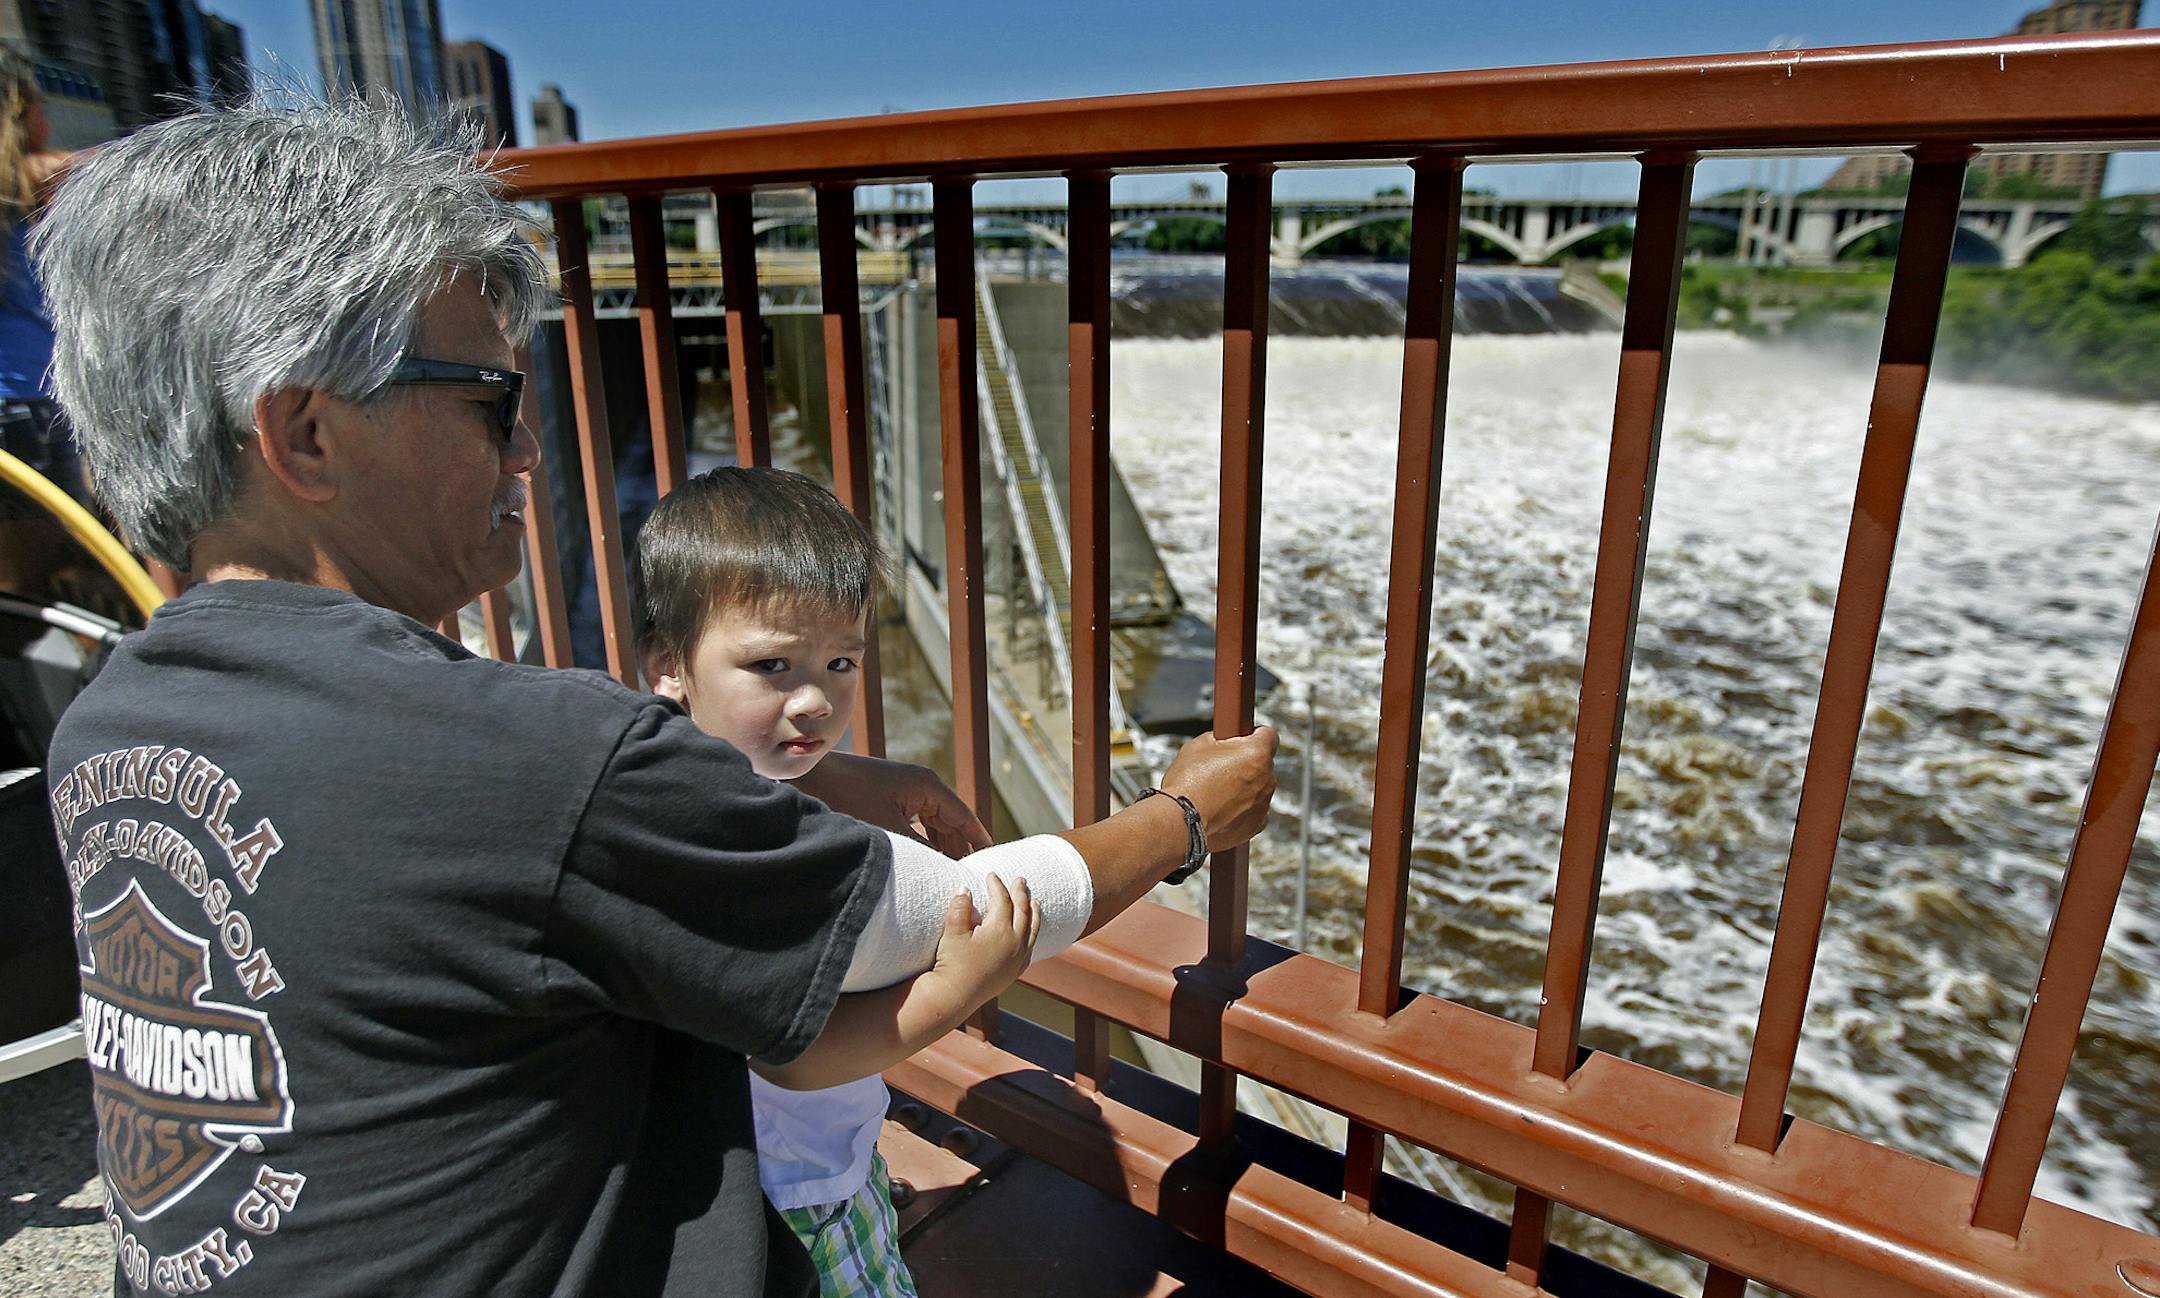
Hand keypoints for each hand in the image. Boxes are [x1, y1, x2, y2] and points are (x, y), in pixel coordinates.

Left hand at [794, 753, 992, 855]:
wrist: (808, 777)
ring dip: (940, 846)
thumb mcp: (888, 831)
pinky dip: (922, 841)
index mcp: (928, 786)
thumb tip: (941, 870)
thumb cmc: (848, 798)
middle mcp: (920, 785)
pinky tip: (922, 860)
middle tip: (969, 877)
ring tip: (947, 874)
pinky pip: (915, 822)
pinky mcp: (887, 797)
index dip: (979, 841)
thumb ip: (919, 851)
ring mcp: (903, 790)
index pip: (964, 817)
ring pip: (932, 823)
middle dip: (960, 848)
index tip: (991, 863)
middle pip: (950, 821)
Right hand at [929, 876, 1039, 1004]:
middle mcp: (1015, 943)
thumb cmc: (951, 962)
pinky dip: (1032, 936)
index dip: (996, 885)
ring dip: (1034, 913)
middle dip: (1021, 894)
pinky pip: (1030, 949)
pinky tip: (1030, 933)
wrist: (954, 996)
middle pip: (1022, 911)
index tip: (991, 875)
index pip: (1002, 900)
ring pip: (1032, 930)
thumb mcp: (952, 931)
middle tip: (1020, 880)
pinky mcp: (1015, 972)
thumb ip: (960, 907)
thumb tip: (965, 889)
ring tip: (1036, 902)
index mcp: (1000, 930)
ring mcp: (1017, 959)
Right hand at [1160, 727, 1279, 852]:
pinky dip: (1242, 810)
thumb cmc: (1188, 781)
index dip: (1254, 735)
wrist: (1181, 821)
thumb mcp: (1199, 744)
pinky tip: (1221, 810)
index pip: (1269, 735)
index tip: (1242, 740)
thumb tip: (1225, 743)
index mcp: (1257, 753)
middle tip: (1220, 769)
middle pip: (1262, 764)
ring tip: (1216, 793)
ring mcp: (1264, 804)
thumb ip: (1221, 740)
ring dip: (1244, 788)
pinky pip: (1254, 812)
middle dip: (1246, 764)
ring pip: (1258, 789)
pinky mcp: (1257, 825)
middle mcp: (1268, 778)